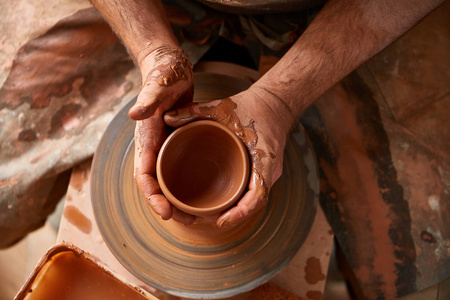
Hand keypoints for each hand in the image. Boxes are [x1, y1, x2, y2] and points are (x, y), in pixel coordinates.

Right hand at [131, 45, 195, 224]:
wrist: (169, 66)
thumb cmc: (164, 74)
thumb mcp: (158, 85)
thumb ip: (148, 98)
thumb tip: (134, 114)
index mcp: (146, 138)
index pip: (144, 174)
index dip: (152, 195)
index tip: (165, 211)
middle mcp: (152, 146)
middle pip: (154, 184)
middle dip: (164, 206)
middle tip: (184, 221)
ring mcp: (163, 146)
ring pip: (165, 181)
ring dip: (175, 200)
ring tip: (192, 217)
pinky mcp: (174, 142)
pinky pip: (175, 169)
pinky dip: (183, 185)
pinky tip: (197, 192)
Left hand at [164, 88, 294, 226]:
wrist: (276, 104)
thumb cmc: (251, 106)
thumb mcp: (222, 107)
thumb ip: (194, 111)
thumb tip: (166, 117)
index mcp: (263, 157)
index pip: (258, 195)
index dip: (240, 212)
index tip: (221, 221)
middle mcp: (269, 170)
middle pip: (254, 203)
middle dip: (233, 216)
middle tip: (206, 221)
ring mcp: (269, 172)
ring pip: (253, 200)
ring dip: (235, 210)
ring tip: (210, 217)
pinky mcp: (264, 171)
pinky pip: (253, 191)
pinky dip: (239, 201)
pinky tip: (220, 203)